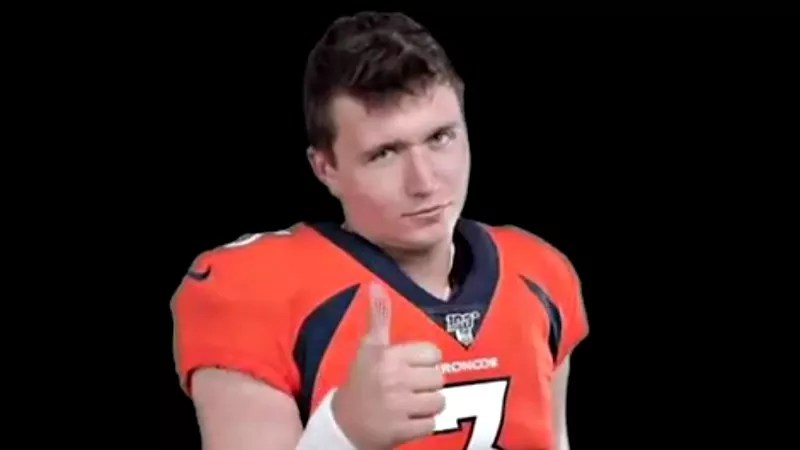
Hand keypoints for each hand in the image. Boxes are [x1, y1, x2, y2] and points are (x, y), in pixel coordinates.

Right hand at [332, 282, 445, 449]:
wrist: (342, 425)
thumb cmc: (360, 382)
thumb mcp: (368, 348)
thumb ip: (378, 317)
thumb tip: (375, 285)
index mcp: (388, 356)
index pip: (433, 354)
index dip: (424, 362)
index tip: (408, 368)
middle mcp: (393, 379)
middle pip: (439, 378)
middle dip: (426, 385)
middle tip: (407, 388)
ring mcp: (398, 407)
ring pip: (439, 401)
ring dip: (426, 406)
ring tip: (408, 405)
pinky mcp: (402, 431)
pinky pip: (432, 424)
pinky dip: (422, 425)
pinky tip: (406, 420)